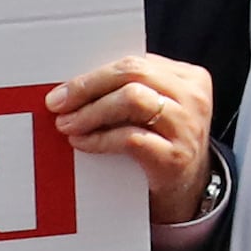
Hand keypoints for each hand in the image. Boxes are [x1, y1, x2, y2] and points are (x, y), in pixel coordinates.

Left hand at [48, 51, 216, 226]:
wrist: (188, 188)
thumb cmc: (162, 142)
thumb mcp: (156, 109)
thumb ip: (129, 90)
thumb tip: (74, 85)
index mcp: (188, 77)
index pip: (134, 61)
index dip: (93, 73)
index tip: (62, 88)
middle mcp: (193, 97)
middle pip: (133, 73)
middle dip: (87, 87)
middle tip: (56, 103)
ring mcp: (187, 126)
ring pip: (132, 99)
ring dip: (91, 112)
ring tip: (67, 124)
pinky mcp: (176, 157)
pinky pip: (130, 138)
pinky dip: (99, 139)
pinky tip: (82, 143)